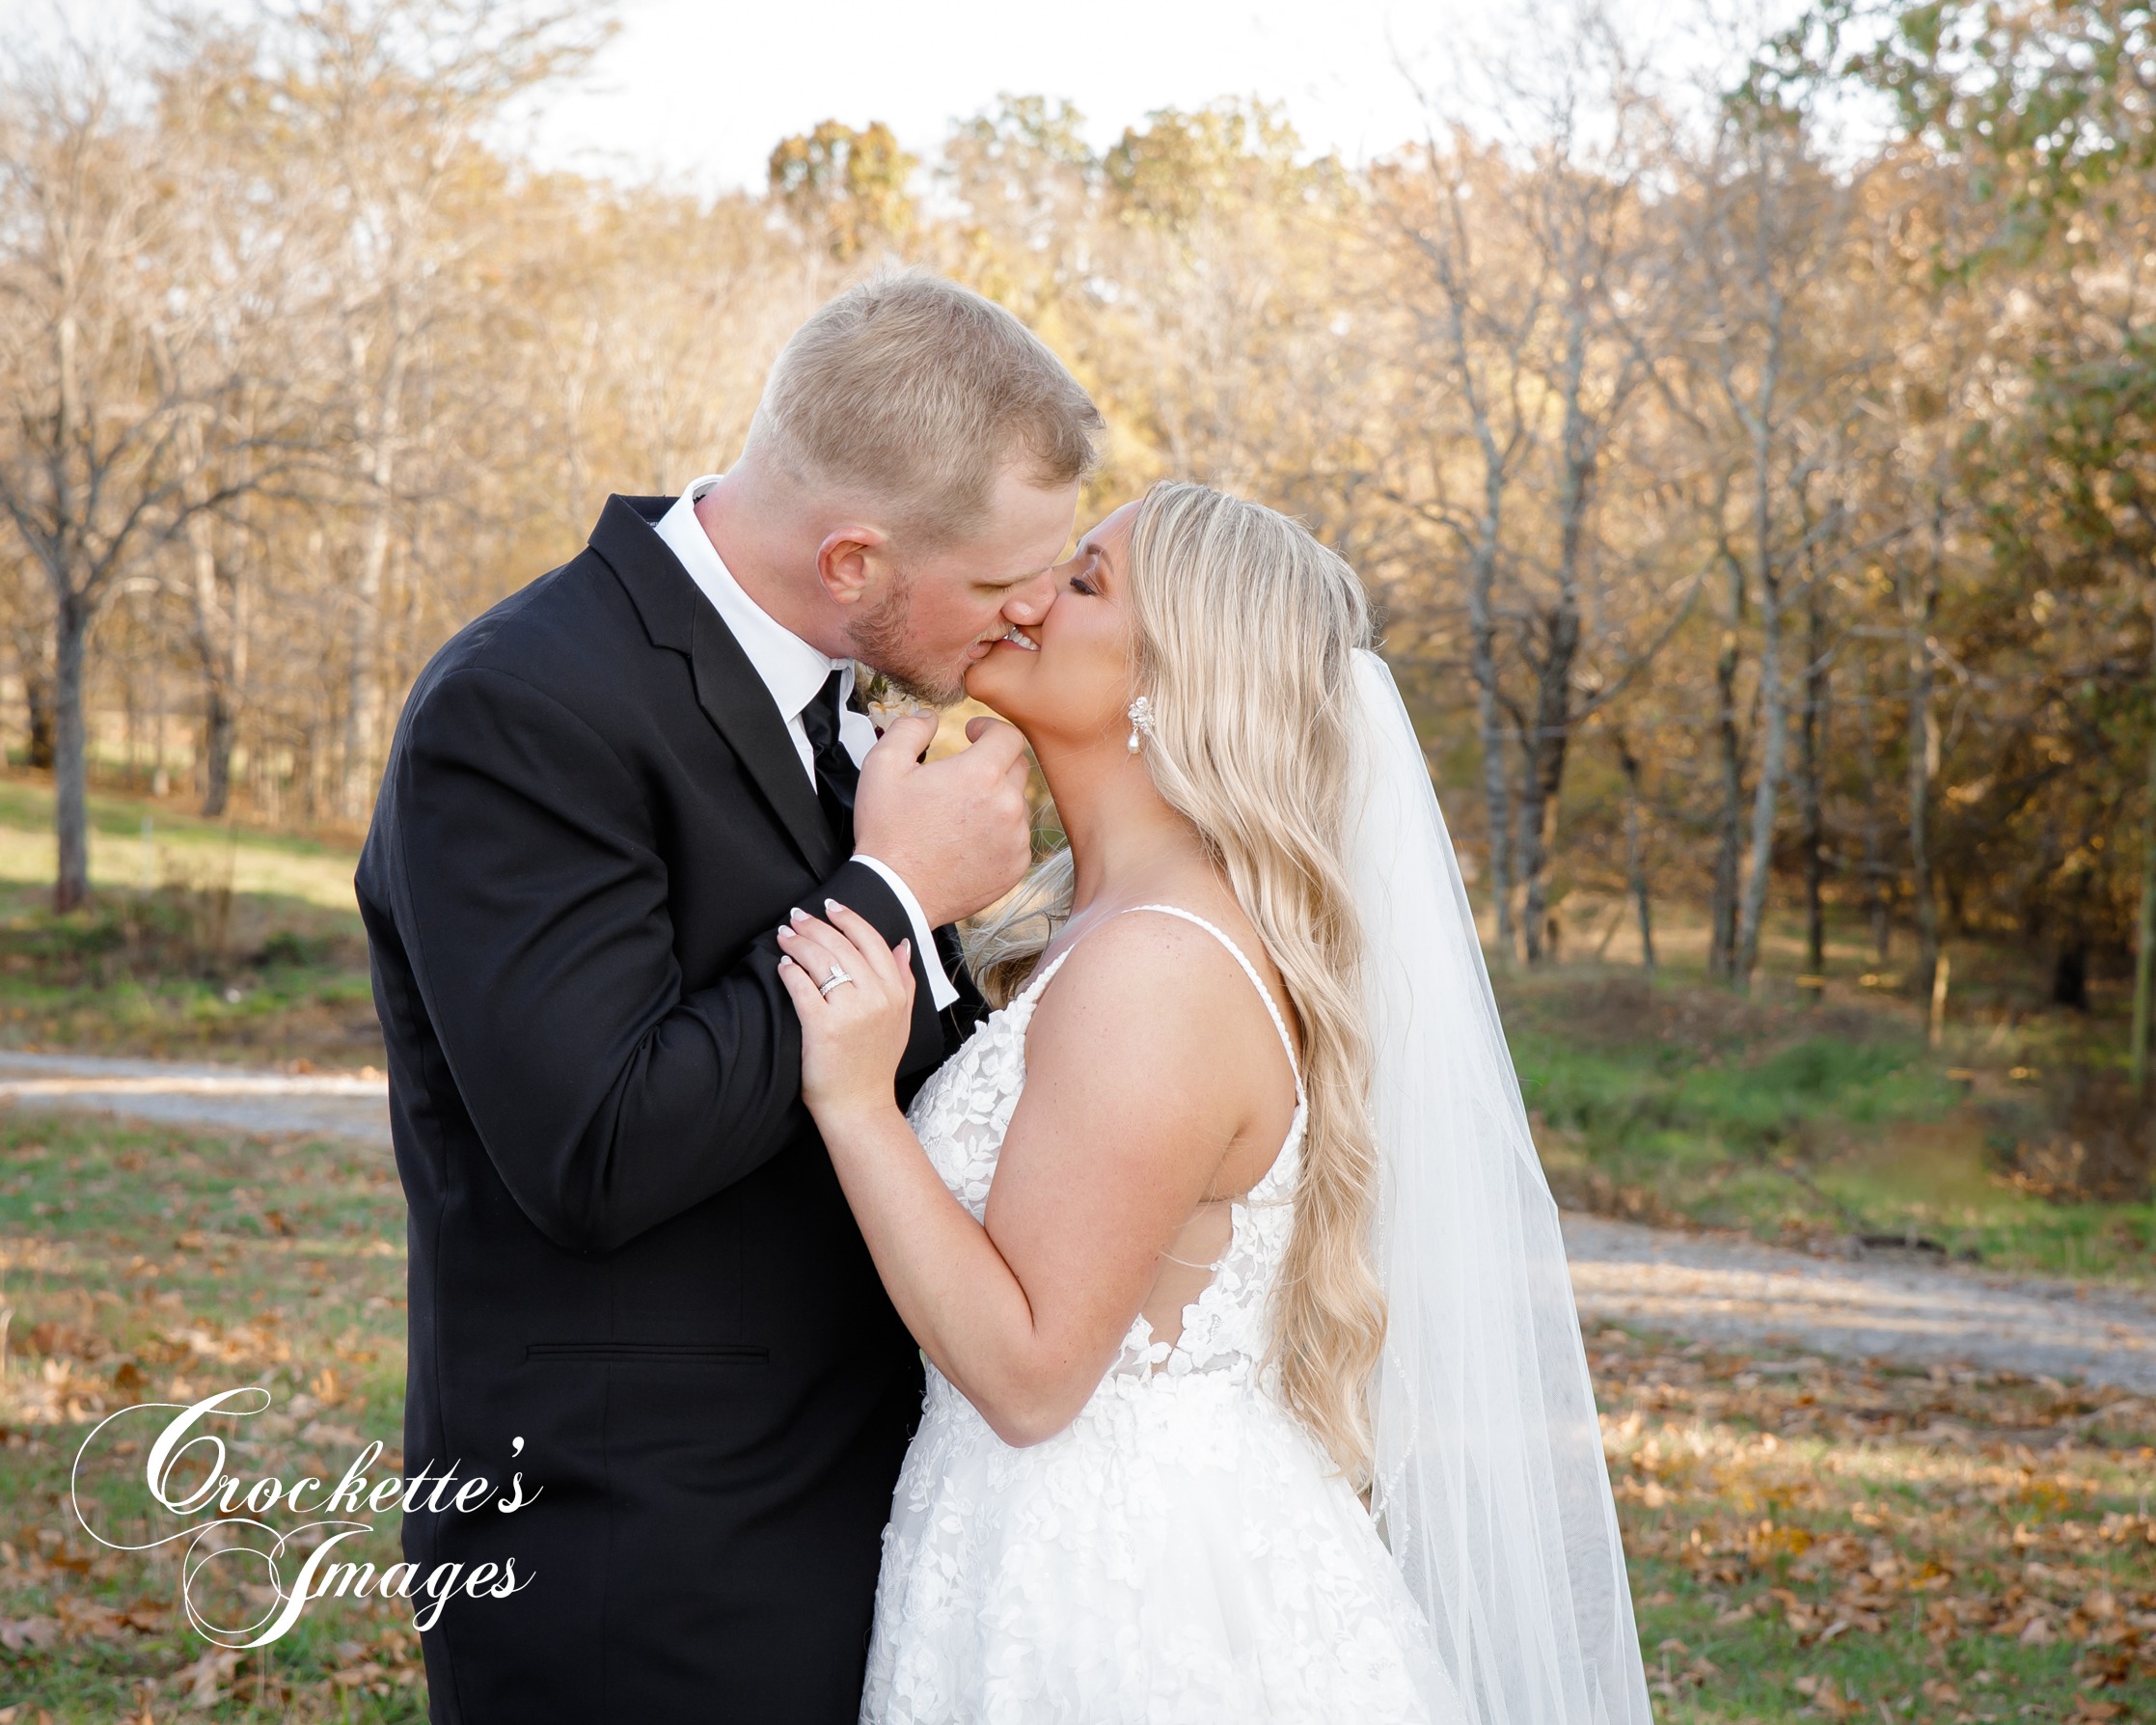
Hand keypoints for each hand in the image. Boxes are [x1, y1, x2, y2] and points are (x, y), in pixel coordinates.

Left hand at [775, 900, 917, 1124]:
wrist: (859, 1105)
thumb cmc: (875, 1063)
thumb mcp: (901, 1020)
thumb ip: (905, 980)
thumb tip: (902, 944)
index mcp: (895, 992)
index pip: (871, 940)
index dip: (848, 918)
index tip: (830, 907)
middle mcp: (877, 997)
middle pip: (841, 946)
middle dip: (815, 926)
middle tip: (796, 917)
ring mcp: (850, 1012)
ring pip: (821, 961)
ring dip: (798, 943)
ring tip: (785, 935)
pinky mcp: (823, 1027)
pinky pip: (802, 987)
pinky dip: (789, 972)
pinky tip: (782, 965)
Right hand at [852, 712, 1031, 926]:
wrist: (896, 893)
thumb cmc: (887, 831)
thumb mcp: (883, 766)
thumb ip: (910, 729)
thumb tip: (930, 716)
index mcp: (980, 774)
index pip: (1009, 735)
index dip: (989, 729)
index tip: (972, 735)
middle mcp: (1008, 805)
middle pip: (1017, 767)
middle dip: (993, 763)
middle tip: (962, 776)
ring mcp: (1016, 839)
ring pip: (1017, 804)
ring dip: (996, 800)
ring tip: (960, 815)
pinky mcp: (1016, 866)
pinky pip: (1017, 838)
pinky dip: (999, 834)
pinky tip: (968, 842)